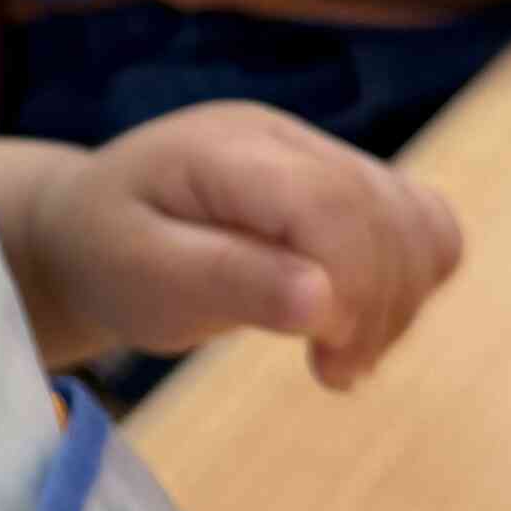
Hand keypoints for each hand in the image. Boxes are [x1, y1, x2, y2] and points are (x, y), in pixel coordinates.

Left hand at [31, 105, 461, 393]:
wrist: (91, 230)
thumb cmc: (106, 255)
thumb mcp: (142, 276)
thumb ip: (227, 280)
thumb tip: (322, 301)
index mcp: (227, 150)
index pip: (330, 200)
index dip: (354, 282)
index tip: (328, 356)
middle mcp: (285, 139)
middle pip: (383, 211)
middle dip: (379, 306)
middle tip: (333, 372)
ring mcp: (319, 156)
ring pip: (416, 218)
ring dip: (400, 300)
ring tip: (340, 355)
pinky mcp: (343, 188)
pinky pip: (419, 224)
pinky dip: (409, 281)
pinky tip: (360, 324)